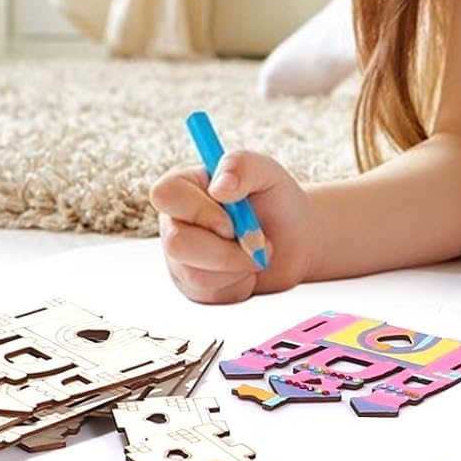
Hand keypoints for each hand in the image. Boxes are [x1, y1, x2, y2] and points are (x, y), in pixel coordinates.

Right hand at [150, 150, 316, 303]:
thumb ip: (241, 165)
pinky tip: (247, 270)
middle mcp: (175, 222)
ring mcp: (181, 258)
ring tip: (256, 251)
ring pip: (196, 275)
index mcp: (184, 187)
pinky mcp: (194, 288)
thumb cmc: (276, 201)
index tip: (232, 220)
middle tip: (256, 240)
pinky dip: (239, 284)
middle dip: (225, 250)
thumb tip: (219, 187)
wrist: (295, 241)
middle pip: (176, 243)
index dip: (199, 211)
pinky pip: (210, 295)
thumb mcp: (267, 171)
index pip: (165, 195)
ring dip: (239, 266)